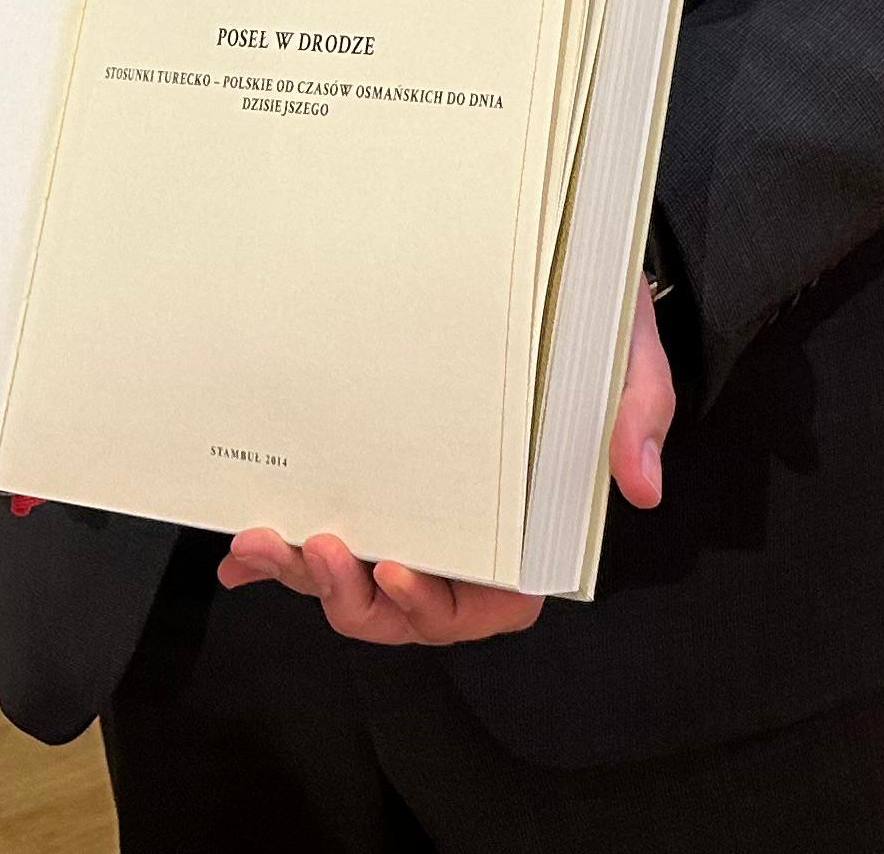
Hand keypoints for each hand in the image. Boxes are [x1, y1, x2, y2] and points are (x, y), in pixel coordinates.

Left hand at [218, 277, 676, 645]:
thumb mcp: (630, 362)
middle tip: (322, 550)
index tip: (401, 571)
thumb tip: (642, 483)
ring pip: (355, 583)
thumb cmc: (597, 328)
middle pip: (407, 610)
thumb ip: (636, 417)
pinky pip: (326, 540)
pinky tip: (241, 555)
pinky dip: (278, 559)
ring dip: (305, 577)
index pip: (493, 604)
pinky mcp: (375, 482)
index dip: (440, 608)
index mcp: (532, 531)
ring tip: (265, 541)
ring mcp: (417, 513)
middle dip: (353, 598)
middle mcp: (469, 536)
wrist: (558, 272)